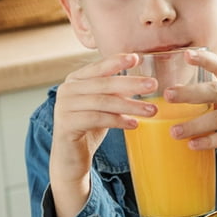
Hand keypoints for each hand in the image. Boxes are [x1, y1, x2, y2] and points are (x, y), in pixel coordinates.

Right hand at [49, 53, 157, 216]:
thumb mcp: (102, 105)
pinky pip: (97, 119)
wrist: (70, 159)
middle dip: (131, 83)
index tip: (137, 57)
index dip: (117, 61)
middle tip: (153, 85)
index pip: (98, 67)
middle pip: (103, 84)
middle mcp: (66, 90)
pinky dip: (118, 120)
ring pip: (103, 102)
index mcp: (75, 80)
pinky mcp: (66, 124)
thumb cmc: (89, 128)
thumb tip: (144, 79)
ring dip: (130, 105)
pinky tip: (134, 124)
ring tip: (151, 110)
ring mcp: (63, 107)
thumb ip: (114, 91)